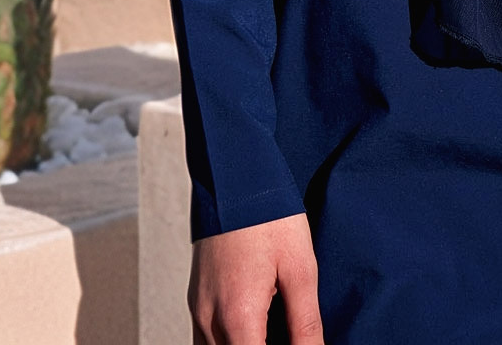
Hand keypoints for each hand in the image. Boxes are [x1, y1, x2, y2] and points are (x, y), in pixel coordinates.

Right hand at [189, 211, 323, 343]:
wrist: (234, 173)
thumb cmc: (270, 215)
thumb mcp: (301, 268)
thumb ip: (306, 323)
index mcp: (239, 317)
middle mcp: (210, 319)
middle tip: (289, 335)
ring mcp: (198, 309)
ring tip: (272, 332)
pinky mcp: (196, 298)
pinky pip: (205, 340)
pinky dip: (228, 342)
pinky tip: (253, 329)